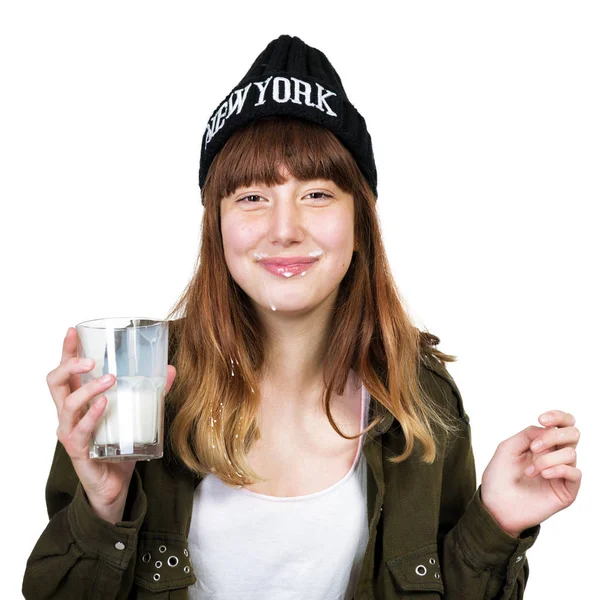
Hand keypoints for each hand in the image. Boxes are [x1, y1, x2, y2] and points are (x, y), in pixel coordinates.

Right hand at [47, 326, 176, 523]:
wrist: (115, 485)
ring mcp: (70, 432)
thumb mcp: (135, 414)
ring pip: (67, 403)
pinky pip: (79, 430)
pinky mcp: (78, 450)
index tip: (73, 330)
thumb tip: (170, 369)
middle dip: (69, 364)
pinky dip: (92, 414)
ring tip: (110, 379)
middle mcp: (69, 414)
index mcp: (79, 400)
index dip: (67, 350)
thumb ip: (151, 392)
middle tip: (90, 359)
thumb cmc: (119, 445)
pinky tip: (105, 404)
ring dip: (88, 387)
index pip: (66, 370)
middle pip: (55, 382)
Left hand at [480, 410, 581, 537]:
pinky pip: (575, 473)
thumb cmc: (499, 476)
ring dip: (546, 459)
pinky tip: (543, 475)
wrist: (496, 505)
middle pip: (573, 434)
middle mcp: (556, 455)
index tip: (541, 419)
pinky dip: (558, 469)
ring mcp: (563, 473)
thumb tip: (547, 428)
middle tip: (533, 447)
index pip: (563, 423)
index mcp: (543, 443)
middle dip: (553, 435)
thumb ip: (527, 434)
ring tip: (529, 472)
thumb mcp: (508, 448)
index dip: (558, 416)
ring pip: (571, 453)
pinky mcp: (567, 491)